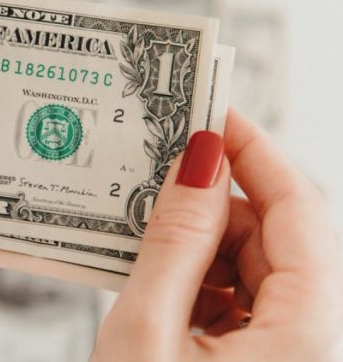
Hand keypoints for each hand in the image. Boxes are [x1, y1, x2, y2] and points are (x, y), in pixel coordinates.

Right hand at [92, 110, 342, 360]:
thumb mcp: (146, 328)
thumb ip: (175, 242)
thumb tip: (196, 165)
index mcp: (304, 335)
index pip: (299, 212)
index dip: (254, 153)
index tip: (212, 115)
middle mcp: (309, 345)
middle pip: (275, 241)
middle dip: (214, 205)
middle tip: (158, 176)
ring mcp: (283, 357)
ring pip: (254, 271)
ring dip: (199, 248)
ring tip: (144, 239)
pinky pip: (239, 305)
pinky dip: (197, 284)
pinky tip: (155, 286)